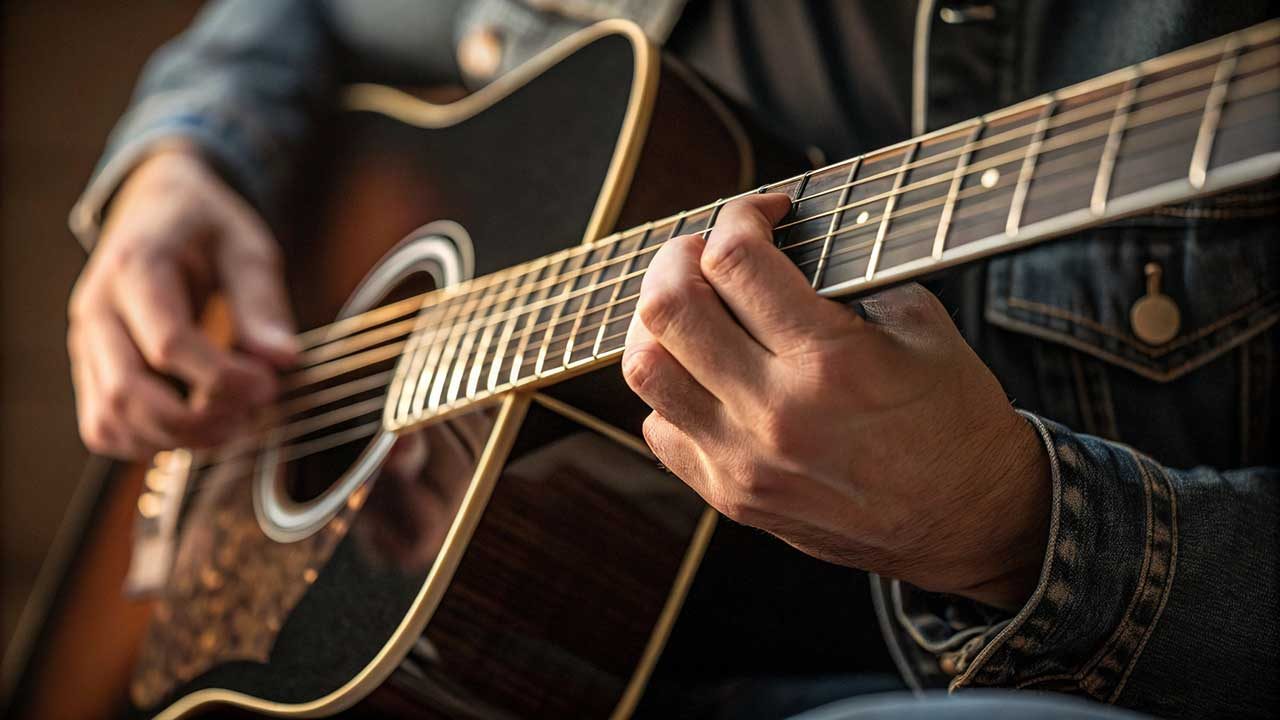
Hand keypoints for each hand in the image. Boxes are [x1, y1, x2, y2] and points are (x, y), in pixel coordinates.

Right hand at [68, 142, 296, 458]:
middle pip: (128, 393)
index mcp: (136, 268)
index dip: (223, 379)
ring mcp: (86, 343)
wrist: (156, 207)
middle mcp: (96, 310)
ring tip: (229, 426)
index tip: (268, 386)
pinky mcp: (90, 368)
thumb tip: (282, 360)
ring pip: (109, 419)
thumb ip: (262, 301)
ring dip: (173, 440)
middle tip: (250, 417)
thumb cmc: (205, 225)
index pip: (168, 343)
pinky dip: (146, 443)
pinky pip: (101, 426)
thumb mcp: (246, 246)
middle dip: (197, 422)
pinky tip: (194, 430)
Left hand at [622, 194, 1050, 609]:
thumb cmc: (954, 419)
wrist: (970, 521)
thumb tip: (786, 239)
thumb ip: (849, 277)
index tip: (763, 212)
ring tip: (692, 304)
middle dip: (680, 254)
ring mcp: (743, 462)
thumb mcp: (922, 327)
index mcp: (829, 361)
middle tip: (708, 249)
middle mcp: (774, 414)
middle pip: (668, 307)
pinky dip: (671, 389)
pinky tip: (705, 373)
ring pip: (644, 369)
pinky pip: (659, 429)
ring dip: (656, 320)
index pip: (736, 260)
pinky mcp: (731, 497)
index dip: (741, 215)